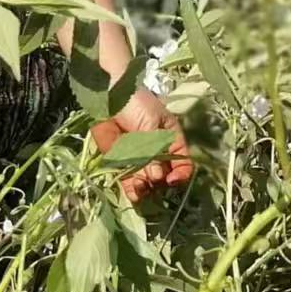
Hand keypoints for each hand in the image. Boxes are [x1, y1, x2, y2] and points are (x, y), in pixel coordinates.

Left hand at [90, 86, 192, 202]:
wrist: (108, 98)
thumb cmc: (136, 104)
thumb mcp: (151, 124)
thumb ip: (154, 151)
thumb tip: (157, 177)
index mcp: (171, 138)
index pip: (182, 161)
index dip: (181, 172)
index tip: (173, 180)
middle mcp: (157, 152)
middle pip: (165, 175)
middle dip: (161, 182)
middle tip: (154, 182)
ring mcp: (139, 158)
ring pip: (148, 181)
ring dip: (146, 188)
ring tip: (140, 188)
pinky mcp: (121, 163)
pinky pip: (129, 181)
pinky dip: (132, 189)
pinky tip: (134, 193)